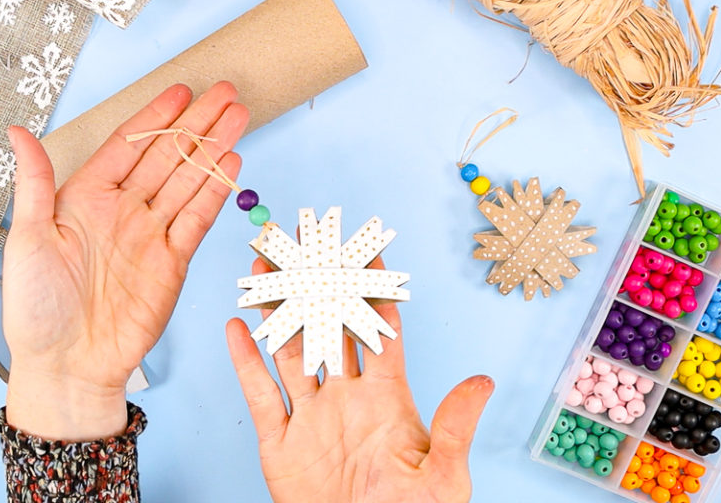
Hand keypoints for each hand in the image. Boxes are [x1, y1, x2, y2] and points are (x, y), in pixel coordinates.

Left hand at [4, 82, 247, 440]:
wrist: (68, 366)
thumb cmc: (37, 309)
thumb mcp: (27, 239)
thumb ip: (33, 183)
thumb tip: (16, 131)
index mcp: (84, 199)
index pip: (128, 146)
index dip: (155, 117)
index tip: (180, 91)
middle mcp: (122, 211)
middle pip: (167, 156)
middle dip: (197, 123)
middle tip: (225, 92)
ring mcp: (150, 235)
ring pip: (189, 180)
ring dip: (213, 148)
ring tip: (238, 117)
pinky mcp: (173, 262)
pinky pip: (197, 218)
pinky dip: (215, 191)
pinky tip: (230, 163)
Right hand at [226, 258, 493, 502]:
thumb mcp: (443, 477)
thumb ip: (455, 427)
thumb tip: (483, 381)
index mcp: (387, 398)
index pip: (379, 331)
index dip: (374, 291)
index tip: (368, 252)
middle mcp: (346, 398)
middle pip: (329, 328)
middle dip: (320, 286)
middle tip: (310, 245)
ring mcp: (312, 417)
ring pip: (290, 351)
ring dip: (278, 312)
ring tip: (268, 270)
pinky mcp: (280, 443)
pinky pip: (260, 394)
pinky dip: (246, 362)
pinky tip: (237, 328)